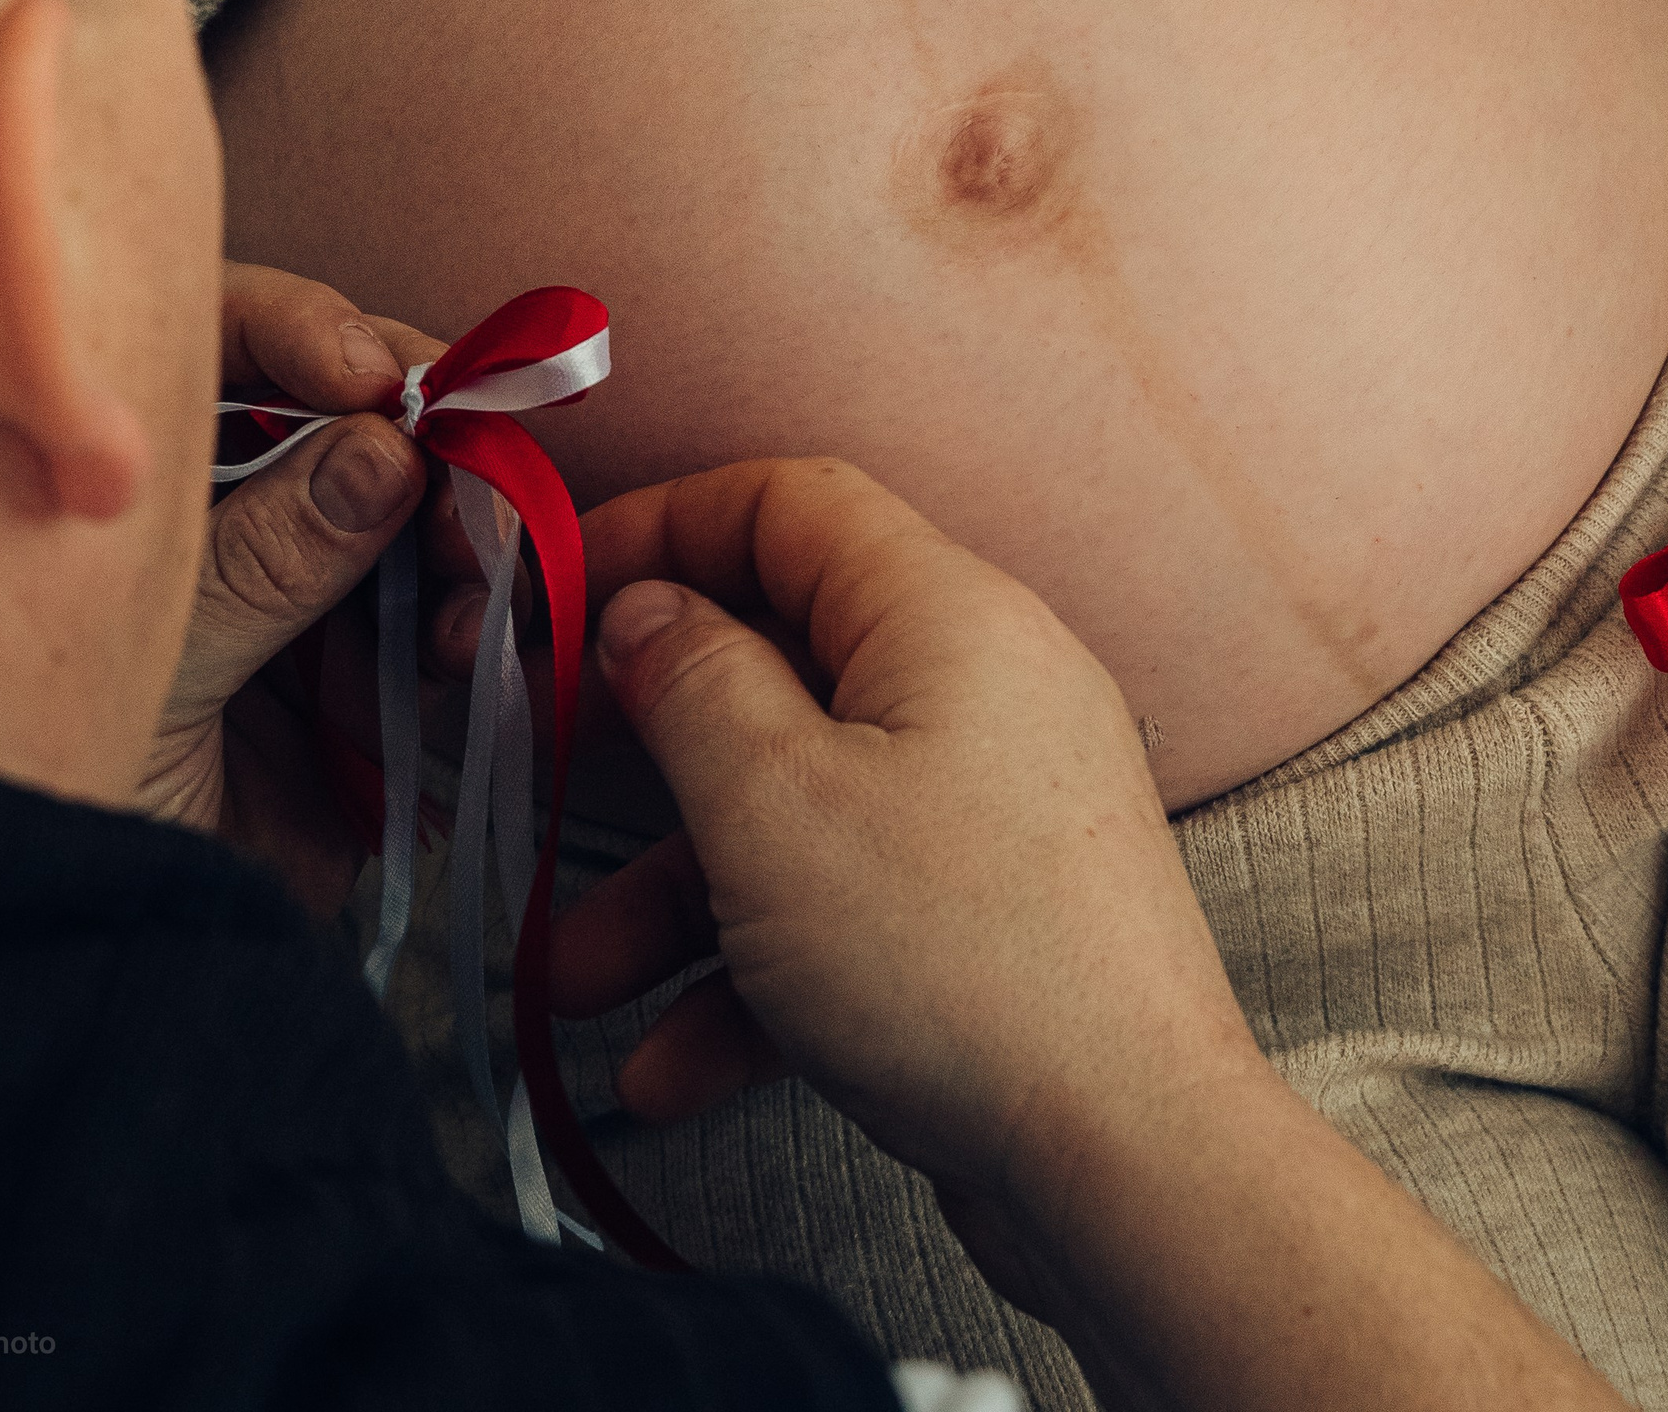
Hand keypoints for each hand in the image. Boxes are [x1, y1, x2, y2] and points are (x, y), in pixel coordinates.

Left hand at [136, 264, 432, 908]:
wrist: (80, 962)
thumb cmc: (51, 789)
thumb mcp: (149, 659)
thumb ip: (263, 555)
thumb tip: (384, 446)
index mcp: (144, 469)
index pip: (227, 338)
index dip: (309, 331)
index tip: (369, 376)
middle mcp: (229, 508)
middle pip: (350, 412)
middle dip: (422, 429)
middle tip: (462, 462)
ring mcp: (304, 589)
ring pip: (419, 509)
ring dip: (464, 526)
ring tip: (469, 567)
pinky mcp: (364, 678)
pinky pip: (443, 619)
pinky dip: (471, 620)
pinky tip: (464, 643)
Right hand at [557, 458, 1621, 1411]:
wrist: (1132, 1163)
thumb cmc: (961, 961)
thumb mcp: (776, 805)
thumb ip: (690, 685)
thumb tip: (647, 611)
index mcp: (945, 613)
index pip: (788, 504)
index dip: (661, 527)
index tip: (552, 592)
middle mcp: (984, 687)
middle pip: (782, 666)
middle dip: (647, 749)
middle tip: (535, 780)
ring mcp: (996, 808)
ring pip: (802, 810)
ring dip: (678, 893)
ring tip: (578, 985)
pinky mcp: (996, 918)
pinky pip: (853, 911)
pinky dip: (757, 977)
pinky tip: (670, 1069)